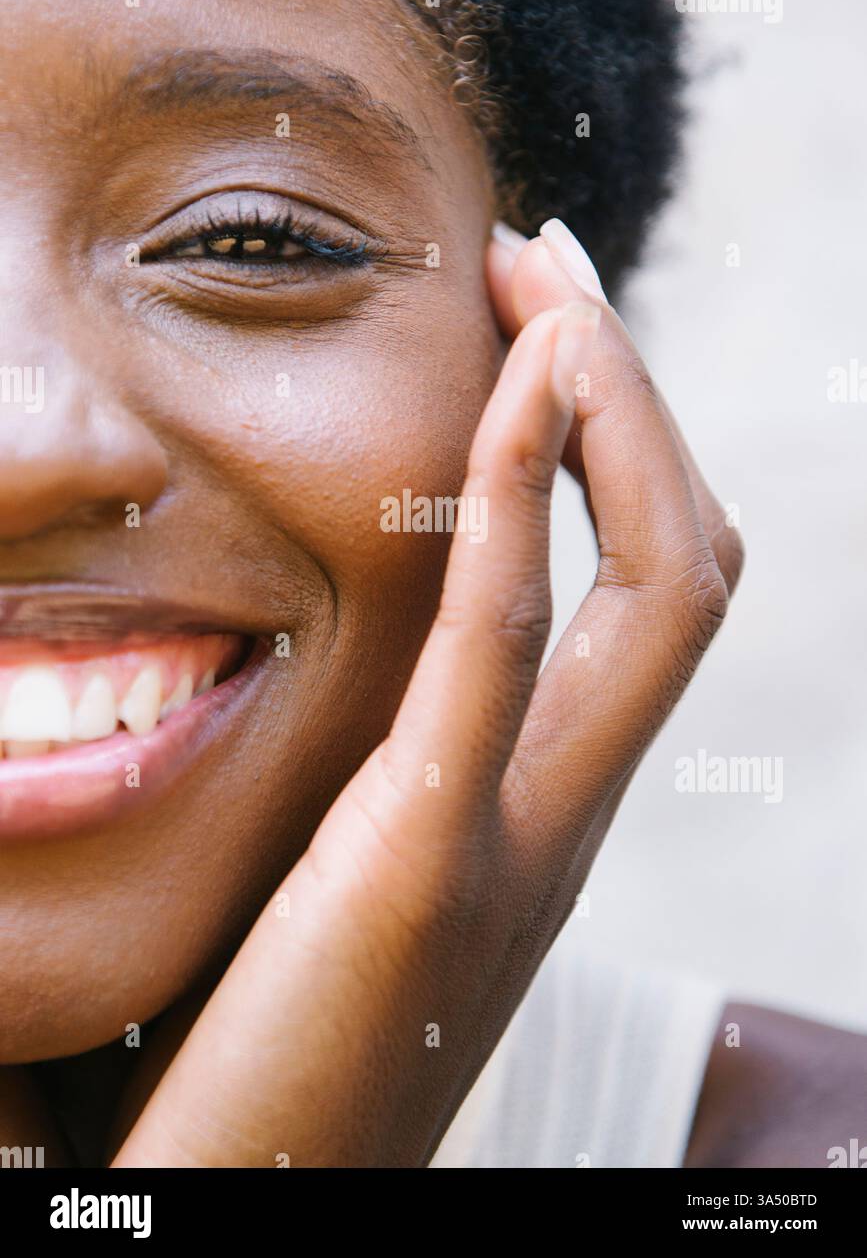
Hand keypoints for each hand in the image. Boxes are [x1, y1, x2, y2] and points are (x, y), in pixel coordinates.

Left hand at [112, 225, 742, 1167]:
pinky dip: (532, 492)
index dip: (630, 448)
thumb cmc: (283, 1058)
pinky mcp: (424, 854)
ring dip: (615, 409)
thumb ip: (393, 772)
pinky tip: (522, 378)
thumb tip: (359, 662)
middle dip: (640, 394)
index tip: (551, 325)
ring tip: (552, 287)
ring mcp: (517, 834)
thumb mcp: (361, 883)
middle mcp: (568, 812)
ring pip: (654, 587)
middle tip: (554, 264)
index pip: (655, 599)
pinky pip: (510, 641)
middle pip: (688, 565)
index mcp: (550, 810)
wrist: (266, 1209)